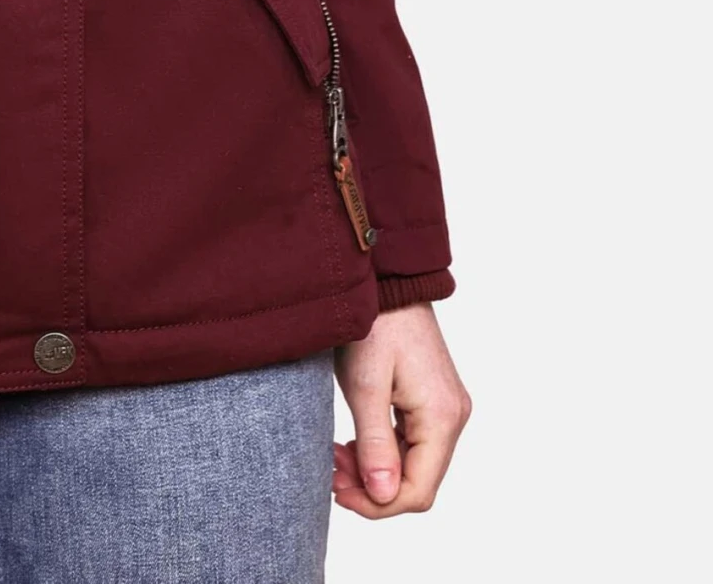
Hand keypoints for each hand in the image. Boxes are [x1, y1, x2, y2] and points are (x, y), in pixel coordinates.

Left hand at [333, 303, 470, 517]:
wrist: (388, 279)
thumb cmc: (373, 324)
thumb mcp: (365, 385)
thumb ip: (375, 444)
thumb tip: (383, 497)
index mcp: (441, 417)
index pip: (418, 492)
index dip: (377, 504)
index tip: (337, 491)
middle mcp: (452, 417)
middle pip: (417, 482)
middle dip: (372, 488)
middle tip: (331, 471)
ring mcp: (445, 408)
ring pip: (413, 465)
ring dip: (374, 470)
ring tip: (336, 455)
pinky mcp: (432, 399)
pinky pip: (412, 443)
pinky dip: (383, 450)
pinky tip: (353, 442)